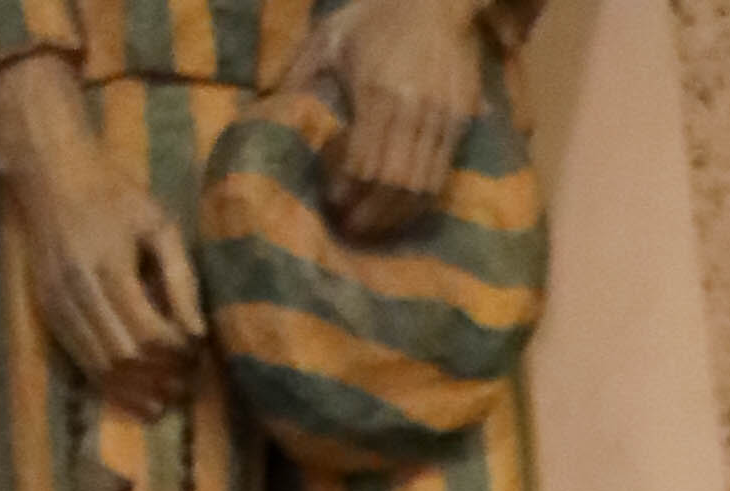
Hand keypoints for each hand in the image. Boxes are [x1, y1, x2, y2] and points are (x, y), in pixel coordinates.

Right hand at [0, 56, 208, 403]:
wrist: (51, 174)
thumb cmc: (113, 193)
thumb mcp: (157, 223)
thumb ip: (180, 278)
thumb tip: (197, 335)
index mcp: (109, 264)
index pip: (148, 332)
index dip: (175, 353)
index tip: (195, 355)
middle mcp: (78, 289)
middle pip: (124, 355)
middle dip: (157, 377)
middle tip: (184, 386)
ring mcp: (58, 302)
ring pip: (100, 366)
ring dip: (133, 390)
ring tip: (162, 402)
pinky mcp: (47, 311)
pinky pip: (80, 360)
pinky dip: (108, 383)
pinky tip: (132, 394)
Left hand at [305, 0, 513, 241]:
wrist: (436, 0)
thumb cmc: (377, 17)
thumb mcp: (330, 36)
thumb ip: (300, 71)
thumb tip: (269, 107)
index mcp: (376, 91)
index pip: (363, 160)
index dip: (347, 189)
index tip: (332, 202)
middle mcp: (411, 111)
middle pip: (392, 183)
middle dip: (371, 213)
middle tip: (351, 228)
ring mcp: (439, 121)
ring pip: (419, 187)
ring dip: (396, 215)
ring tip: (376, 228)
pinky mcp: (459, 125)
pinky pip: (440, 177)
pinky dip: (420, 201)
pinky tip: (402, 209)